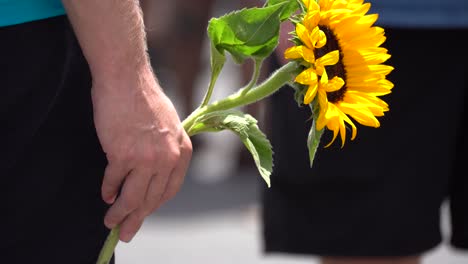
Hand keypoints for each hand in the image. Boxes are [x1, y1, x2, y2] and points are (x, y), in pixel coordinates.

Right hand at [91, 68, 191, 241]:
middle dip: (137, 218)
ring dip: (120, 214)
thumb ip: (166, 149)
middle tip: (127, 232)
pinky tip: (105, 196)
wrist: (127, 79)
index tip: (144, 212)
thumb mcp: (169, 125)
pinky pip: (114, 182)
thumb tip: (153, 173)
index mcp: (182, 151)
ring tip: (111, 222)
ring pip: (133, 197)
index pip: (169, 190)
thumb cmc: (145, 99)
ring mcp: (146, 158)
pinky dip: (107, 191)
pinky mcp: (123, 155)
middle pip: (152, 199)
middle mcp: (168, 158)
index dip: (155, 204)